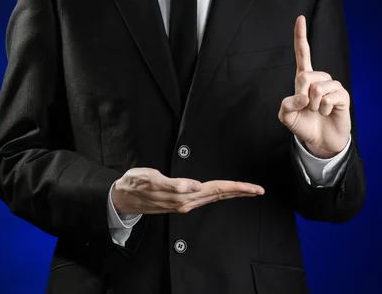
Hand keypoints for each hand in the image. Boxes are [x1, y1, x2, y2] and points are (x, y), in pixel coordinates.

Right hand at [111, 167, 264, 213]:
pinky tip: (223, 192)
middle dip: (240, 192)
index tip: (253, 188)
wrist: (122, 197)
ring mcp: (184, 204)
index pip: (216, 189)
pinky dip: (219, 194)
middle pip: (219, 195)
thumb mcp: (150, 179)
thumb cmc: (135, 184)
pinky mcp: (180, 203)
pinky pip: (205, 198)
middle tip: (259, 190)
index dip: (236, 188)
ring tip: (247, 190)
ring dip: (232, 194)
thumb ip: (172, 184)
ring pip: (214, 197)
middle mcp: (186, 202)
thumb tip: (193, 187)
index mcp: (183, 195)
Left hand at [278, 15, 350, 157]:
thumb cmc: (303, 125)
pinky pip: (329, 97)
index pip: (302, 53)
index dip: (301, 36)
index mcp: (303, 78)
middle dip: (301, 95)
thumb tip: (303, 97)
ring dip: (313, 105)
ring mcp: (332, 85)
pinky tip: (326, 113)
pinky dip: (323, 109)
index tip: (300, 18)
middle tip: (306, 107)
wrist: (320, 141)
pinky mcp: (342, 95)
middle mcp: (319, 78)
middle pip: (304, 76)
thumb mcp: (286, 116)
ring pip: (317, 88)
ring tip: (317, 111)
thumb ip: (287, 105)